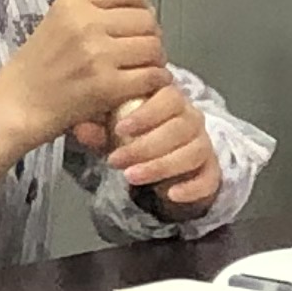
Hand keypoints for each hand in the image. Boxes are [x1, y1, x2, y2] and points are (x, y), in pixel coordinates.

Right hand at [1, 0, 166, 147]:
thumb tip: (133, 7)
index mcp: (72, 2)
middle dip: (151, 35)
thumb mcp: (56, 22)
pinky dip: (155, 82)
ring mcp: (97, 54)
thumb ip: (90, 11)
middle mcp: (86, 23)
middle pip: (145, 18)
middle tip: (144, 49)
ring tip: (146, 68)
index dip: (142, 3)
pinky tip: (147, 85)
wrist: (16, 106)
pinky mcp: (106, 85)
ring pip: (152, 46)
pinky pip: (150, 76)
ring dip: (156, 59)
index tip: (140, 17)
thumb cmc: (35, 70)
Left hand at [84, 83, 222, 213]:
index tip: (119, 129)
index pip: (169, 96)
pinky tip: (170, 194)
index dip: (146, 113)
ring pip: (192, 152)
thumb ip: (98, 127)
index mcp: (171, 100)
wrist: (163, 161)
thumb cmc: (138, 136)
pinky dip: (191, 188)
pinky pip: (209, 178)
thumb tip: (81, 128)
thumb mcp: (113, 130)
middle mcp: (192, 118)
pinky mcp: (210, 171)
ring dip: (161, 166)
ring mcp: (203, 144)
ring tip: (131, 177)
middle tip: (116, 160)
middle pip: (179, 127)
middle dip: (145, 145)